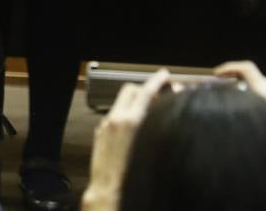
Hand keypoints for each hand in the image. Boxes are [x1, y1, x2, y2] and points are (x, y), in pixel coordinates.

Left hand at [84, 69, 170, 210]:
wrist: (108, 191)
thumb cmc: (131, 176)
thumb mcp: (151, 147)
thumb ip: (156, 123)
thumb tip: (165, 112)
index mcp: (130, 121)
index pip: (145, 91)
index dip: (156, 81)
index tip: (164, 76)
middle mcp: (115, 120)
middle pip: (130, 90)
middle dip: (143, 89)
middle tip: (156, 95)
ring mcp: (105, 126)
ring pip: (121, 104)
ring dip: (133, 104)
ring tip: (146, 114)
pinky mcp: (100, 135)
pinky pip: (113, 118)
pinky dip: (123, 117)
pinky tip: (132, 131)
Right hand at [214, 61, 265, 160]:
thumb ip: (254, 103)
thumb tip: (232, 101)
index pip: (247, 69)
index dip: (230, 67)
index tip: (215, 74)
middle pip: (248, 79)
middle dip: (231, 81)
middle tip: (214, 92)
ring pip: (253, 91)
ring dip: (239, 93)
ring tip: (224, 105)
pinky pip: (260, 102)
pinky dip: (248, 103)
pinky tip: (243, 117)